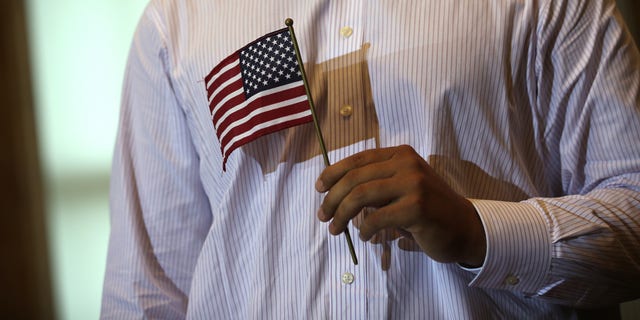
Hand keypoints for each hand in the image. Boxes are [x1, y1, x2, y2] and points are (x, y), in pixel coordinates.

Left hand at [315, 145, 485, 266]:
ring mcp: (413, 184)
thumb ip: (376, 183)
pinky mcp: (417, 208)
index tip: (319, 189)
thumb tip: (334, 190)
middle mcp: (406, 164)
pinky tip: (365, 237)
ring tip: (336, 229)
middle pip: (354, 178)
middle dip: (332, 198)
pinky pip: (377, 218)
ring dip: (342, 215)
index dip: (333, 173)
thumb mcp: (403, 186)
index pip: (358, 159)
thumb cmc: (429, 209)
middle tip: (323, 216)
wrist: (465, 227)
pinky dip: (365, 230)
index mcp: (400, 154)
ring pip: (361, 196)